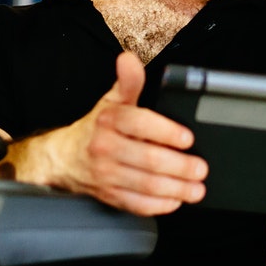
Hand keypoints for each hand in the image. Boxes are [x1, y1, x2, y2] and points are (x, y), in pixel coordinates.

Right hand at [23, 52, 206, 215]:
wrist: (64, 158)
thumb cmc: (96, 128)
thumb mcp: (112, 101)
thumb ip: (128, 82)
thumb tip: (128, 59)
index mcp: (109, 120)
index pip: (139, 123)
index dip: (166, 131)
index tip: (188, 139)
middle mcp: (105, 147)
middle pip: (147, 158)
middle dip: (179, 166)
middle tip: (200, 168)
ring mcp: (106, 174)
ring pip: (145, 184)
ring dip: (175, 188)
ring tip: (196, 188)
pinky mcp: (108, 195)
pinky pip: (136, 204)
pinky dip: (158, 205)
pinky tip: (175, 200)